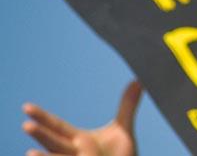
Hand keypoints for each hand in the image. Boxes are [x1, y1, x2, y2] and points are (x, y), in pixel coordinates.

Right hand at [21, 81, 139, 155]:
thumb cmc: (118, 154)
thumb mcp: (122, 129)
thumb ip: (127, 106)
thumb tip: (138, 80)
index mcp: (78, 139)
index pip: (57, 126)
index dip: (43, 117)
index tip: (26, 107)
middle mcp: (73, 152)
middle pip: (54, 142)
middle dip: (41, 135)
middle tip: (26, 126)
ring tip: (30, 152)